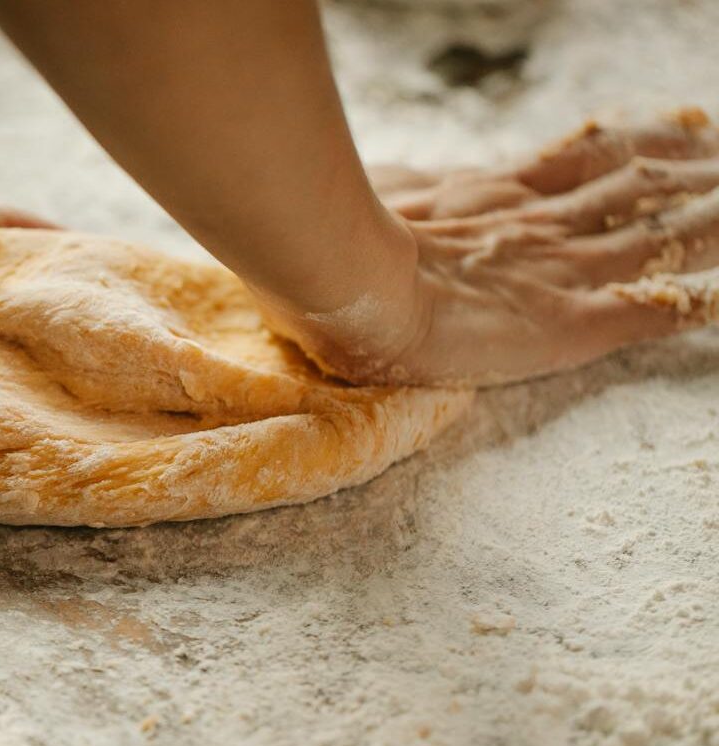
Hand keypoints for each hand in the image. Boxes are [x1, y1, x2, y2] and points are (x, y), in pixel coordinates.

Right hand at [275, 110, 718, 385]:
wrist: (351, 285)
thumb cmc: (354, 249)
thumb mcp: (387, 197)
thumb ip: (412, 186)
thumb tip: (411, 175)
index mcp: (498, 196)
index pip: (585, 162)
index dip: (636, 146)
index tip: (680, 132)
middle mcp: (541, 226)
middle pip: (636, 190)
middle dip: (689, 178)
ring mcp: (562, 272)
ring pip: (657, 236)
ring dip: (709, 222)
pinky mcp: (574, 323)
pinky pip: (651, 311)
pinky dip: (694, 304)